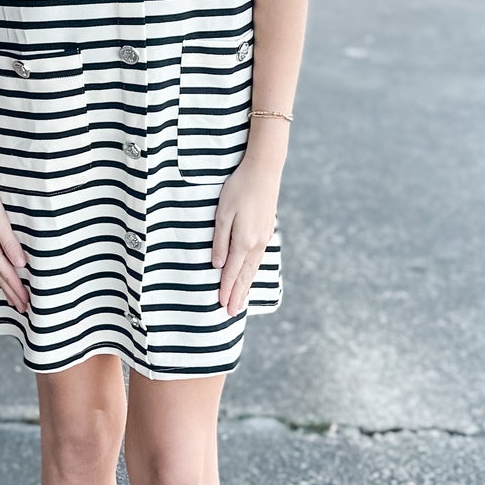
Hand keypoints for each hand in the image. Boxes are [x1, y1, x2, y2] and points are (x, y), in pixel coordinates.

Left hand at [212, 156, 279, 313]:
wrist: (264, 171)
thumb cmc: (239, 188)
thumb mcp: (223, 213)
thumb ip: (220, 241)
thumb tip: (218, 265)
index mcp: (244, 241)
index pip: (232, 272)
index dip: (226, 289)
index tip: (221, 306)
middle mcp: (256, 243)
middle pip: (245, 275)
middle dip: (237, 294)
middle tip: (231, 313)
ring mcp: (264, 238)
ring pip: (253, 268)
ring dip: (246, 286)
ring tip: (241, 301)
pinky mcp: (266, 231)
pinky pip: (258, 259)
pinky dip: (253, 272)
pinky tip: (250, 275)